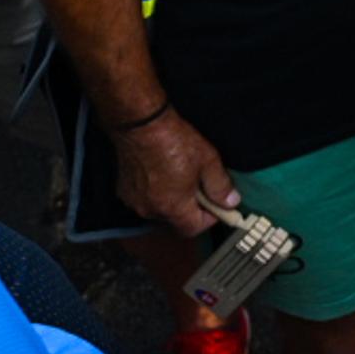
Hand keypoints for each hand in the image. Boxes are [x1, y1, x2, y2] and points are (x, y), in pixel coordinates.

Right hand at [115, 109, 240, 237]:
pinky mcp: (124, 191)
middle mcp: (150, 210)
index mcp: (172, 207)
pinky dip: (156, 193)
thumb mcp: (208, 161)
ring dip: (173, 200)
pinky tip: (163, 174)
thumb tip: (230, 202)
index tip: (217, 206)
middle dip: (191, 208)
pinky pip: (145, 200)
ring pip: (160, 210)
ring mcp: (134, 201)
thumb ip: (220, 186)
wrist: (141, 125)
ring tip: (181, 177)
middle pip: (176, 221)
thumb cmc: (173, 140)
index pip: (194, 228)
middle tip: (201, 187)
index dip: (209, 218)